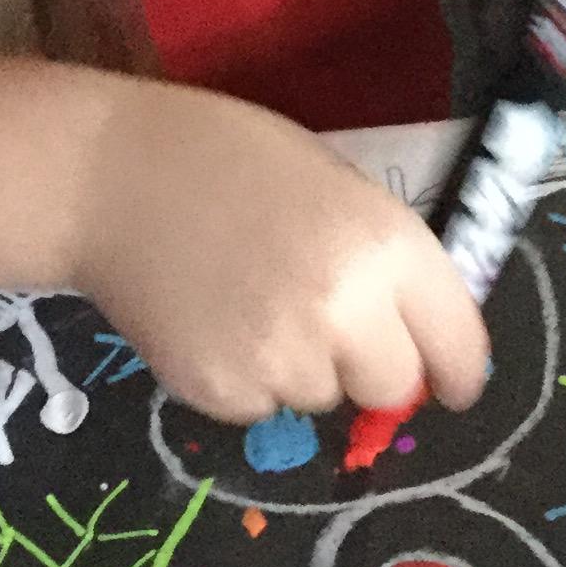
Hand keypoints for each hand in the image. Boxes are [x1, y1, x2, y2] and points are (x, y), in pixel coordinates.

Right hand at [70, 84, 492, 424]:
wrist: (107, 176)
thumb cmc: (226, 158)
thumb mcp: (331, 184)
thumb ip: (380, 259)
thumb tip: (415, 336)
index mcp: (384, 245)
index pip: (456, 341)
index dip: (458, 369)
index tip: (454, 385)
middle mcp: (345, 311)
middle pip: (392, 386)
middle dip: (370, 366)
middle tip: (324, 323)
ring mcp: (281, 357)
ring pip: (321, 398)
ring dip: (301, 368)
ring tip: (250, 303)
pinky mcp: (222, 391)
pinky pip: (259, 408)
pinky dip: (244, 379)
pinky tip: (212, 322)